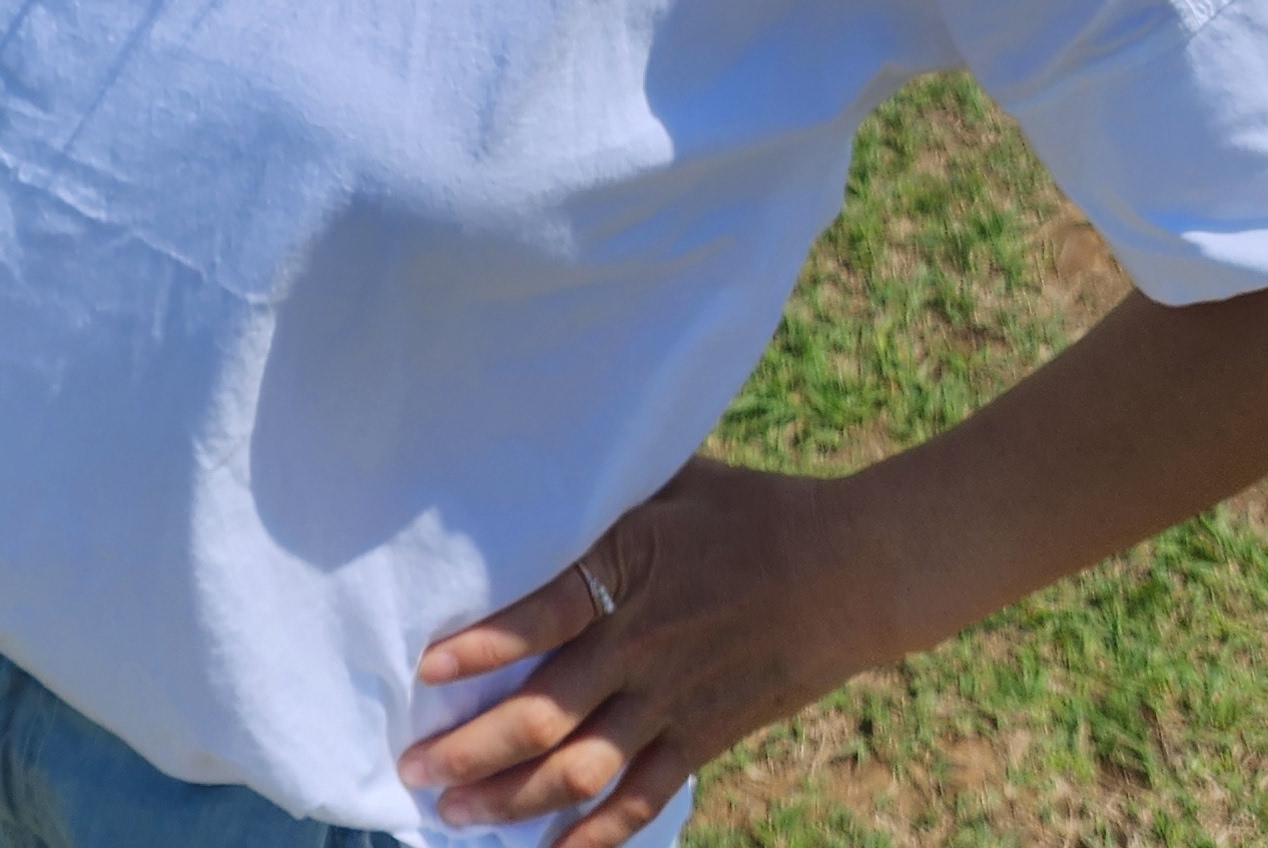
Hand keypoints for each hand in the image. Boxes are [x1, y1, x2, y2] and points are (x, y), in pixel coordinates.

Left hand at [395, 457, 887, 844]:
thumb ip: (605, 486)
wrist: (851, 570)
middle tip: (415, 767)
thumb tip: (537, 458)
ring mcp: (673, 699)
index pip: (541, 614)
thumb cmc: (754, 511)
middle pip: (544, 711)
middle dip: (472, 747)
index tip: (425, 670)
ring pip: (581, 767)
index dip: (481, 646)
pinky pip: (642, 797)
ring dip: (515, 797)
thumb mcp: (673, 479)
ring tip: (457, 814)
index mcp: (628, 569)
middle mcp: (642, 644)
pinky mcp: (703, 736)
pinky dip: (597, 834)